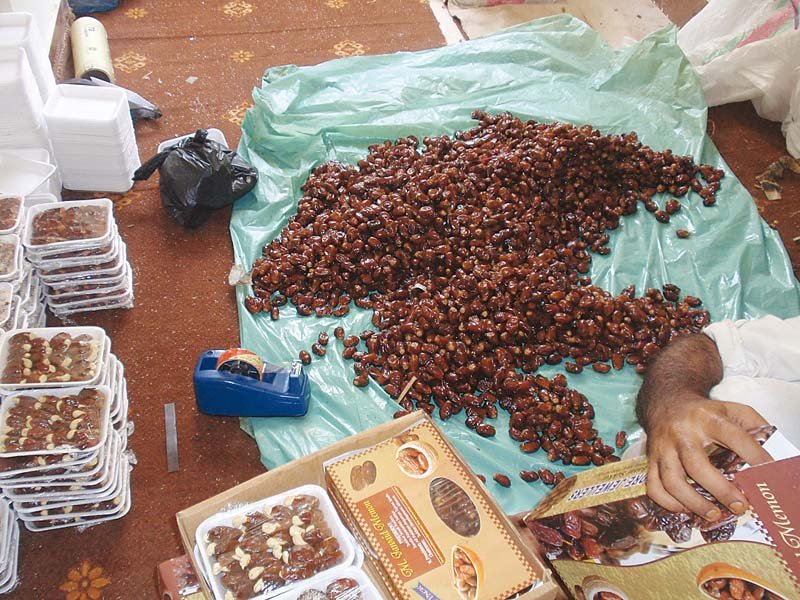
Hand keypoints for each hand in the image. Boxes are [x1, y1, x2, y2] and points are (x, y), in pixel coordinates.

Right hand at [645, 395, 772, 519]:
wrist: (665, 402)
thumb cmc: (703, 412)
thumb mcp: (730, 408)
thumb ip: (754, 425)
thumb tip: (775, 453)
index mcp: (706, 417)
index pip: (734, 437)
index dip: (754, 457)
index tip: (768, 474)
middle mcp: (681, 432)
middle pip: (697, 466)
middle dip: (720, 490)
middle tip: (740, 506)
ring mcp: (662, 447)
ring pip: (672, 480)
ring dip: (693, 503)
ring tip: (714, 513)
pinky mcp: (650, 459)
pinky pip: (653, 486)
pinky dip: (668, 502)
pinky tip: (685, 509)